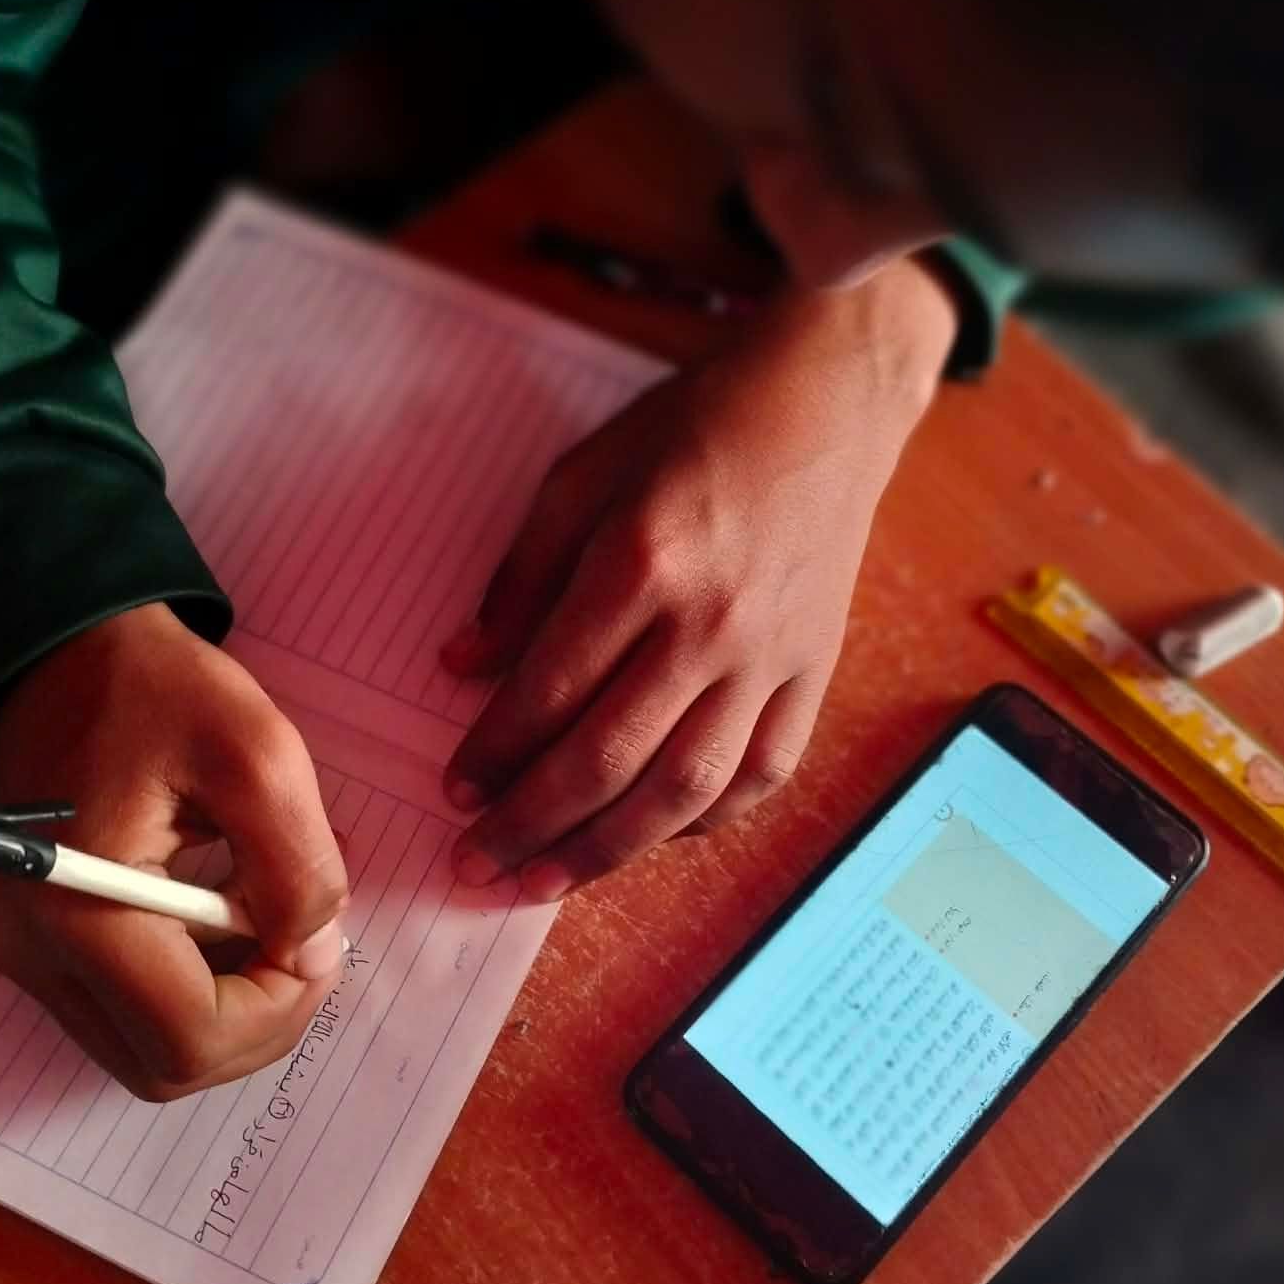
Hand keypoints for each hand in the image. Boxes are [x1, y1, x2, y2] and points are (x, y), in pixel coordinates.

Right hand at [0, 603, 347, 1099]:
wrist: (65, 650)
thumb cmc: (156, 688)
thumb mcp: (257, 752)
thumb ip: (299, 866)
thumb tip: (314, 955)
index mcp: (77, 911)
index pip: (191, 1037)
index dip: (278, 1011)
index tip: (321, 938)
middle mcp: (35, 953)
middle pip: (168, 1064)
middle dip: (259, 1020)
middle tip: (307, 939)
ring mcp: (29, 955)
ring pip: (151, 1049)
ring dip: (233, 1006)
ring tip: (269, 914)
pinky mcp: (41, 945)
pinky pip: (132, 1011)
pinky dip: (198, 986)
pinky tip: (229, 914)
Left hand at [440, 256, 956, 898]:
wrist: (829, 401)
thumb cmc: (697, 427)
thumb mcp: (583, 472)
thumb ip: (521, 575)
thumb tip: (462, 666)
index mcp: (642, 561)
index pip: (550, 689)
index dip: (493, 752)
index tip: (454, 790)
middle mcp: (710, 623)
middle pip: (608, 758)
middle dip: (530, 825)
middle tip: (475, 863)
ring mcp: (771, 658)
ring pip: (684, 790)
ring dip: (605, 851)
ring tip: (542, 883)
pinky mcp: (814, 674)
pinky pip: (759, 777)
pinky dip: (700, 823)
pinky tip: (646, 839)